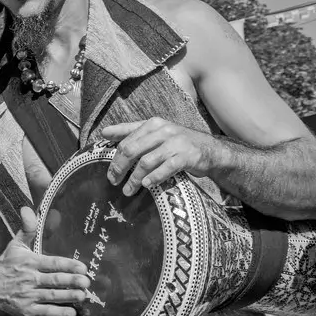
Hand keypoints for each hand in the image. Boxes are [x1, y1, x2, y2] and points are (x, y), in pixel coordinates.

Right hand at [0, 208, 90, 315]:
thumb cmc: (6, 265)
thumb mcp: (15, 245)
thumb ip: (27, 229)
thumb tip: (28, 209)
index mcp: (29, 262)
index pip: (51, 263)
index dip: (68, 265)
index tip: (82, 267)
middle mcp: (29, 279)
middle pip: (54, 280)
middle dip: (71, 281)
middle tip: (86, 282)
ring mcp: (28, 296)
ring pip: (52, 296)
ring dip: (69, 296)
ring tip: (82, 295)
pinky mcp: (27, 311)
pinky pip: (45, 312)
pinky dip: (59, 313)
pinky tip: (72, 313)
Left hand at [100, 118, 223, 195]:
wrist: (211, 150)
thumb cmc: (178, 143)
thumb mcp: (155, 133)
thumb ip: (131, 131)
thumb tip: (104, 133)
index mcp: (152, 124)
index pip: (126, 140)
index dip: (114, 158)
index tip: (109, 173)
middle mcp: (163, 131)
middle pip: (132, 150)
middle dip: (119, 168)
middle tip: (114, 182)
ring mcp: (175, 143)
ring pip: (146, 161)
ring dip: (134, 179)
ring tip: (128, 191)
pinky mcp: (187, 156)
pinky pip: (166, 168)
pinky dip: (154, 177)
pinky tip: (147, 185)